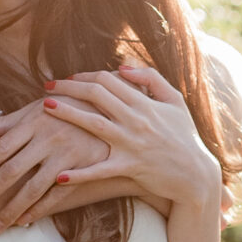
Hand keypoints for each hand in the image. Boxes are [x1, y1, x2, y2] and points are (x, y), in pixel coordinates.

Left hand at [0, 99, 111, 232]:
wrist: (108, 109)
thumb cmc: (63, 109)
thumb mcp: (33, 111)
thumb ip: (1, 124)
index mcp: (31, 123)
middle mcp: (47, 138)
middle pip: (11, 171)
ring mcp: (66, 154)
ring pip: (33, 188)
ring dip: (10, 211)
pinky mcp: (83, 167)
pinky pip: (58, 193)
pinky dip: (40, 209)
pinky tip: (23, 222)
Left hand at [37, 66, 220, 209]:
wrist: (197, 175)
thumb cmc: (185, 138)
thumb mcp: (175, 102)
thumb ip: (152, 79)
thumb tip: (124, 66)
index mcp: (144, 102)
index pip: (108, 79)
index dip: (83, 76)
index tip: (67, 79)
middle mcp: (136, 119)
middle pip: (95, 95)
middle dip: (68, 88)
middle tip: (46, 87)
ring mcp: (131, 143)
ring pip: (92, 123)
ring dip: (66, 114)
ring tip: (44, 108)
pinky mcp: (130, 168)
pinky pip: (99, 170)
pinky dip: (79, 173)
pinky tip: (59, 175)